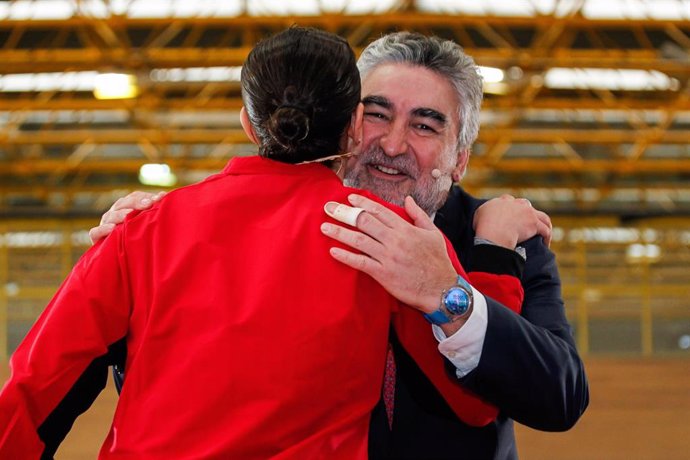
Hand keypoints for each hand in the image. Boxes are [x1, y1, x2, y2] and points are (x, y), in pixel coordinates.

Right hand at [88, 191, 164, 243]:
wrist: (120, 264)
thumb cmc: (139, 240)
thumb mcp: (146, 225)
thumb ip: (152, 212)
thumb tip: (164, 195)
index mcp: (127, 208)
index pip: (134, 197)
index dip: (146, 196)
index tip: (160, 198)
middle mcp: (115, 214)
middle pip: (122, 203)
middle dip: (136, 203)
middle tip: (148, 204)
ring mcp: (105, 225)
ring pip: (110, 216)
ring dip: (120, 214)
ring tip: (129, 214)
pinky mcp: (97, 239)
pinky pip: (95, 232)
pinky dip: (102, 229)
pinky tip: (112, 228)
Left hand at [321, 194, 457, 312]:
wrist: (442, 289)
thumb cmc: (438, 262)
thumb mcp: (433, 233)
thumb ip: (418, 215)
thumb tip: (408, 199)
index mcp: (405, 229)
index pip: (379, 211)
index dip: (362, 203)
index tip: (349, 198)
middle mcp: (394, 240)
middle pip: (364, 221)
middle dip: (344, 213)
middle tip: (328, 208)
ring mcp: (388, 257)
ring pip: (359, 240)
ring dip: (340, 232)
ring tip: (324, 227)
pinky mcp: (383, 274)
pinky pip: (361, 263)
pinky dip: (346, 256)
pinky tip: (333, 251)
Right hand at [473, 195, 551, 248]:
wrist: (495, 233)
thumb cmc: (484, 226)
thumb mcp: (478, 214)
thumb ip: (485, 211)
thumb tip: (486, 215)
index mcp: (502, 201)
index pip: (508, 200)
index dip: (510, 207)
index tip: (509, 215)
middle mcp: (516, 204)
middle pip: (525, 204)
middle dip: (526, 212)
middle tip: (525, 224)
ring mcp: (527, 213)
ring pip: (541, 216)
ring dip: (543, 223)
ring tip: (543, 232)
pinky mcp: (535, 224)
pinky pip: (545, 230)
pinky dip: (547, 237)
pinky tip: (545, 243)